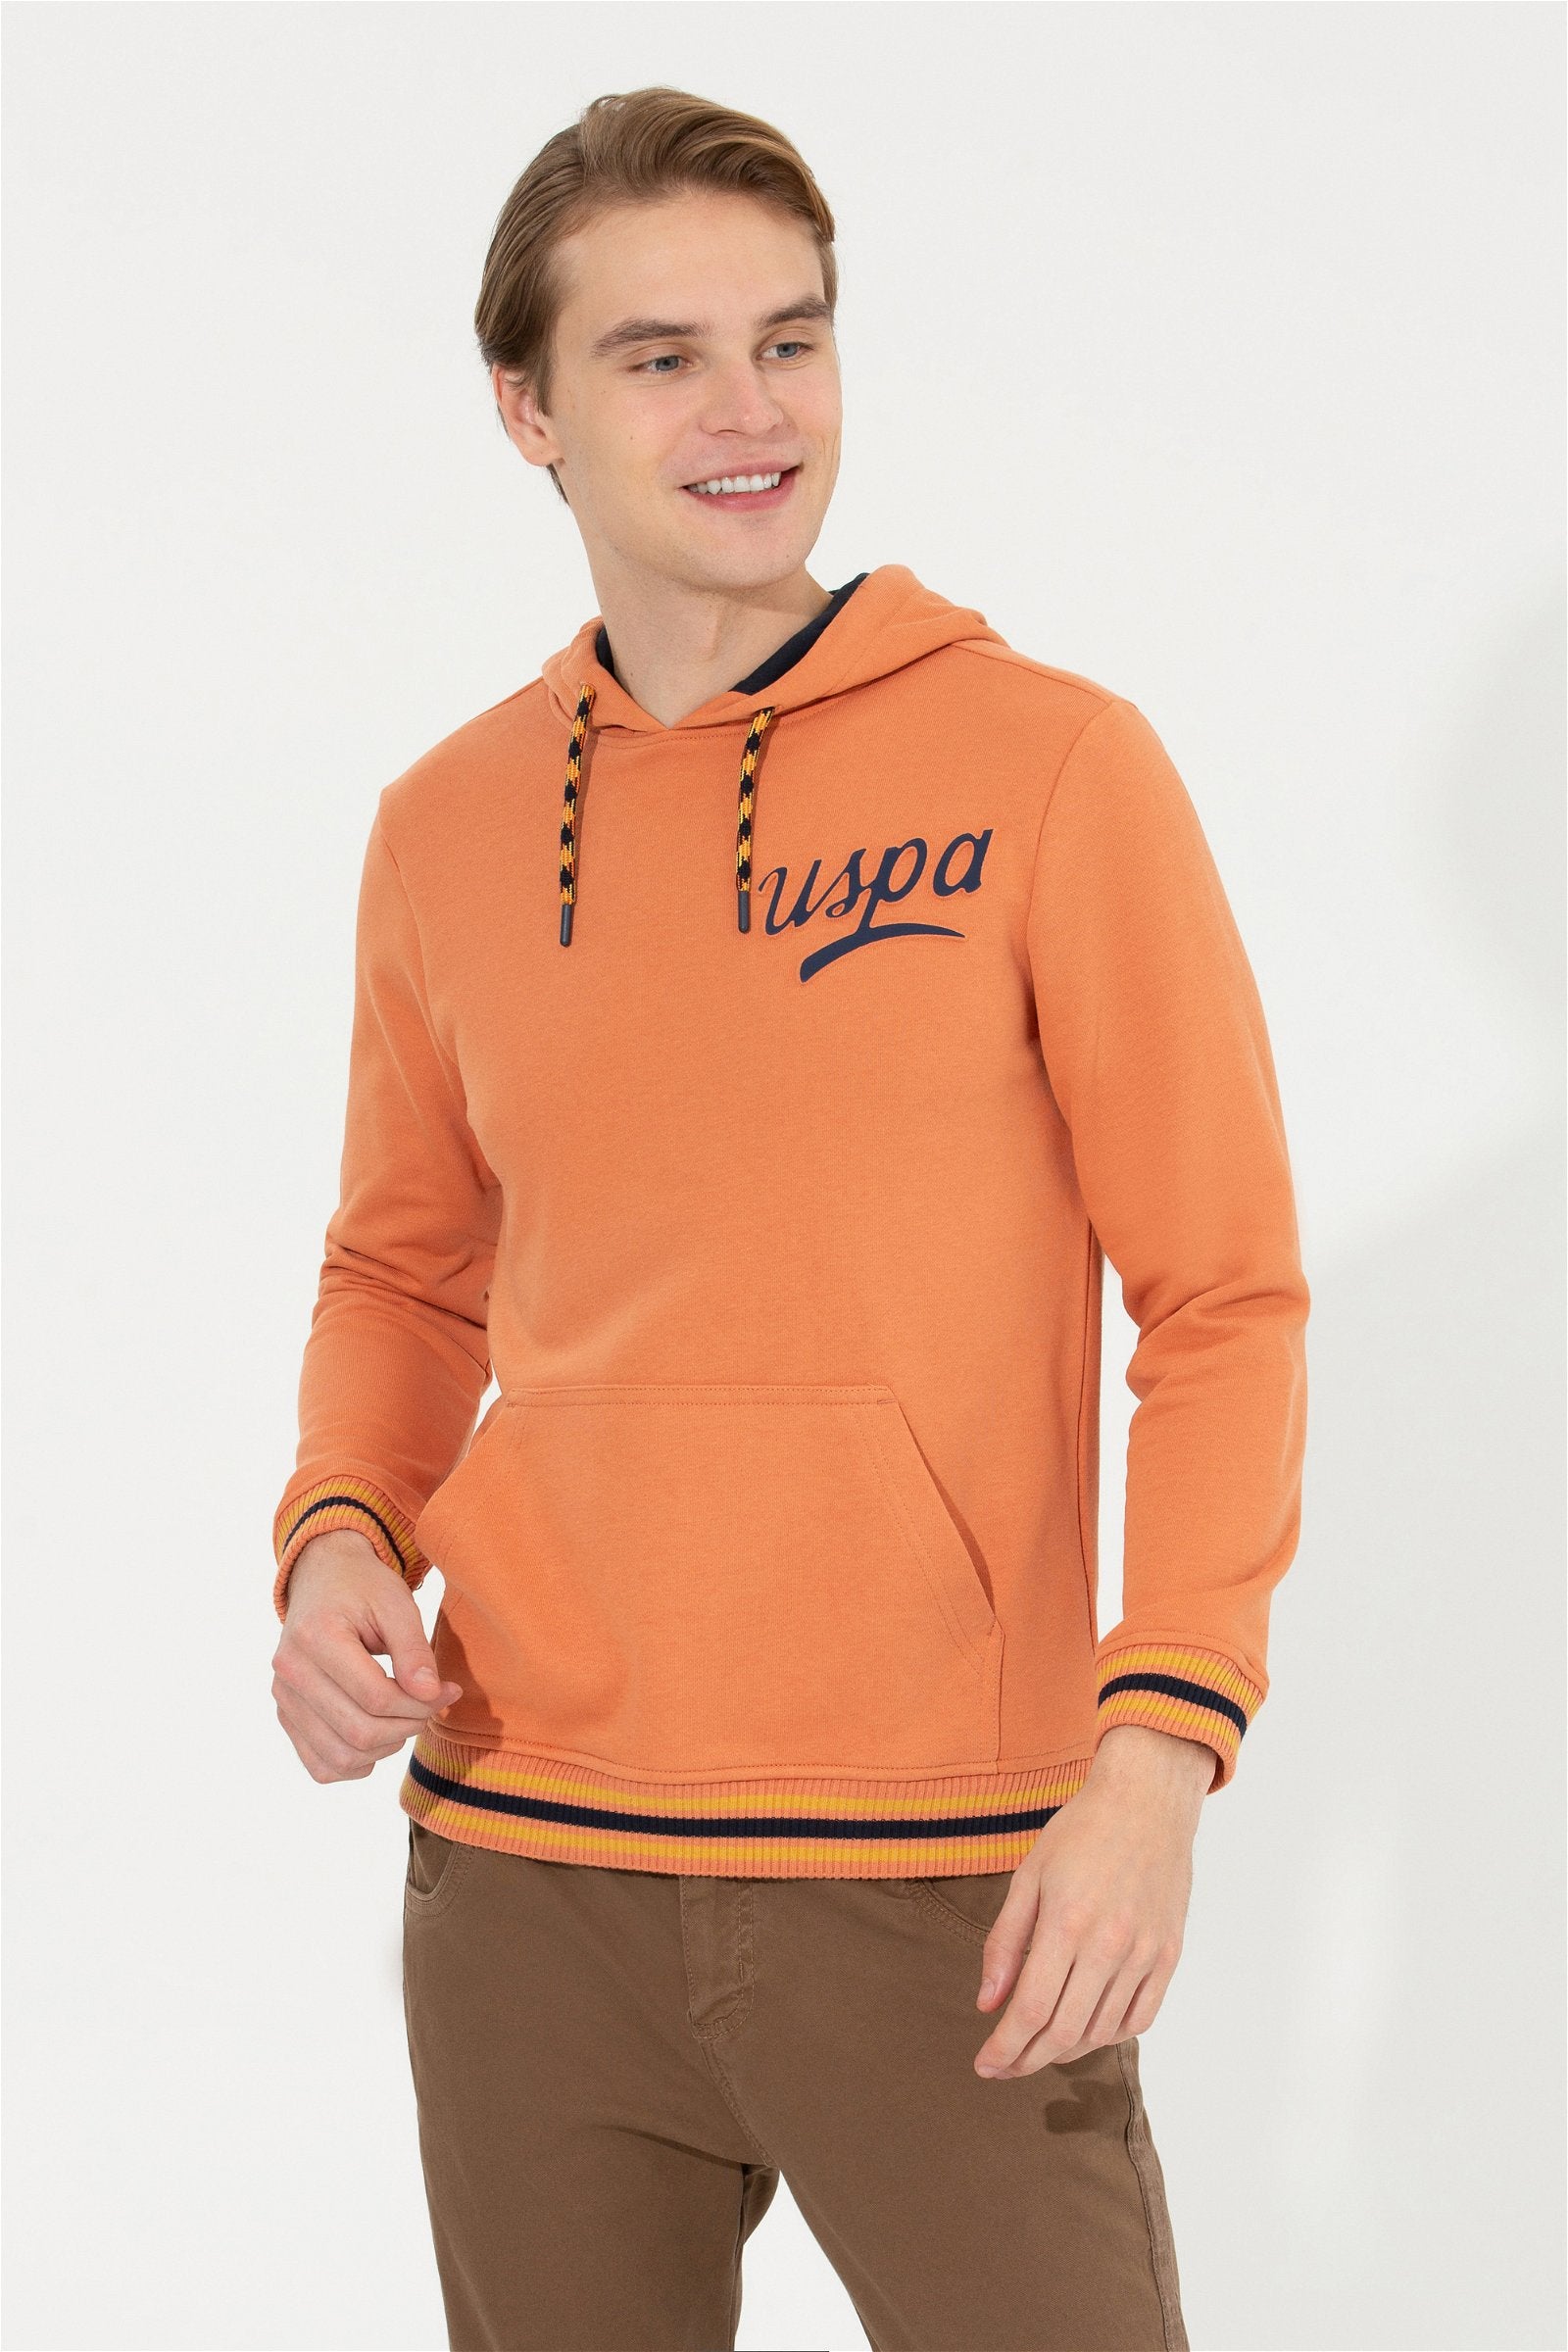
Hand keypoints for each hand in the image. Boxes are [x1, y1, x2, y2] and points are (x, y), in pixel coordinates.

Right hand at [270, 1529, 463, 1783]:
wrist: (323, 1579)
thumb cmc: (364, 1587)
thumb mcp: (397, 1603)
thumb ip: (414, 1649)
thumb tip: (431, 1695)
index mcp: (315, 1636)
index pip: (375, 1696)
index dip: (421, 1703)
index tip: (447, 1690)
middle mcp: (290, 1672)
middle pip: (358, 1731)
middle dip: (408, 1725)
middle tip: (429, 1705)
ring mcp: (284, 1698)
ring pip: (340, 1758)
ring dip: (385, 1747)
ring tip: (404, 1717)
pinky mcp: (286, 1716)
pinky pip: (321, 1766)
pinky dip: (356, 1763)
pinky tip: (378, 1735)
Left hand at [971, 1726, 1212, 2077]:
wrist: (1147, 1801)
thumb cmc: (1080, 1832)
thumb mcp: (1028, 1876)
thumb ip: (1004, 1942)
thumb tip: (988, 2004)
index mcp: (1066, 1923)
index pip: (1030, 2010)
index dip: (1004, 2047)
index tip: (983, 2064)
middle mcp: (1109, 1945)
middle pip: (1063, 2031)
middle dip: (1027, 2059)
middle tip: (1004, 2067)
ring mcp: (1144, 1953)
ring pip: (1101, 2032)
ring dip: (1064, 2052)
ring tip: (1038, 2049)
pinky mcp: (1168, 1955)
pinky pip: (1139, 2018)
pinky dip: (1108, 2036)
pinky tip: (1085, 2032)